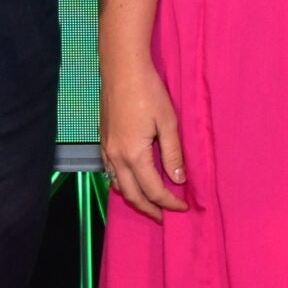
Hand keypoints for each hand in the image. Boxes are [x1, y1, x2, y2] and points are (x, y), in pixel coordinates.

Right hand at [101, 57, 190, 217]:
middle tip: (166, 217)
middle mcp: (116, 158)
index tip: (183, 208)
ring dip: (135, 198)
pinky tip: (132, 181)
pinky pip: (110, 173)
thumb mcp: (168, 122)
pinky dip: (122, 184)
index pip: (154, 190)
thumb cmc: (148, 92)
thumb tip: (179, 180)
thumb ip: (173, 153)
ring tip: (151, 204)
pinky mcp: (103, 142)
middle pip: (132, 195)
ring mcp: (106, 151)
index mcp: (134, 155)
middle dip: (150, 209)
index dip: (169, 202)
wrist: (122, 70)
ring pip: (118, 186)